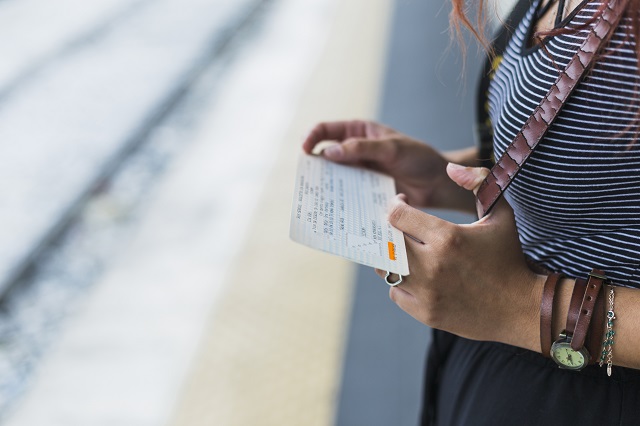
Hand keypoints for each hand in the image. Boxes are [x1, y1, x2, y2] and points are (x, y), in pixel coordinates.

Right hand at [303, 120, 472, 209]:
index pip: (327, 130)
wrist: (438, 184)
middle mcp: (355, 151)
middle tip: (308, 180)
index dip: (312, 138)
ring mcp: (360, 172)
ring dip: (326, 186)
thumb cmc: (419, 158)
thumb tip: (329, 152)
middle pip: (326, 155)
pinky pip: (347, 194)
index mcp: (359, 132)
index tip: (305, 151)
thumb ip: (362, 148)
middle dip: (315, 166)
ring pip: (335, 177)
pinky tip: (336, 209)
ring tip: (318, 197)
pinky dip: (340, 200)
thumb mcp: (392, 148)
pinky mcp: (365, 191)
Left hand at [377, 164, 544, 350]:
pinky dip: (401, 284)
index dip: (395, 205)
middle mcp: (432, 265)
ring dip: (392, 258)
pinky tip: (416, 276)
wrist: (522, 308)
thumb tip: (450, 168)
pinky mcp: (425, 313)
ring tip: (406, 252)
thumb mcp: (500, 214)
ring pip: (386, 269)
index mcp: (447, 237)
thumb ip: (479, 182)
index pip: (397, 215)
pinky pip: (396, 293)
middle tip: (399, 228)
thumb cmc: (508, 257)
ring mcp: (427, 292)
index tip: (401, 203)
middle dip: (389, 231)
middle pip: (387, 242)